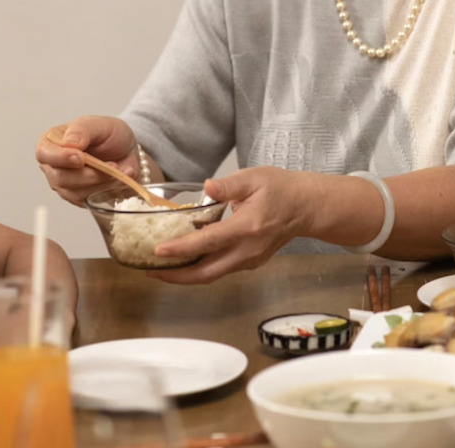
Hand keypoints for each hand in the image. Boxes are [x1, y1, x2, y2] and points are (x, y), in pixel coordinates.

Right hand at [35, 116, 140, 205]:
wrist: (127, 151)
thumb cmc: (109, 135)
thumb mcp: (99, 124)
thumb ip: (82, 130)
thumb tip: (70, 144)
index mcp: (51, 143)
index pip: (44, 153)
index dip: (60, 158)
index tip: (81, 158)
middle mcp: (54, 167)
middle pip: (61, 179)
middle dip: (89, 174)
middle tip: (112, 165)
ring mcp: (66, 186)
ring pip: (77, 194)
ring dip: (103, 182)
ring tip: (121, 169)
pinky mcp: (80, 199)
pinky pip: (91, 202)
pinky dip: (109, 190)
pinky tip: (120, 179)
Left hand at [147, 166, 314, 284]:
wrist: (306, 207)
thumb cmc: (280, 189)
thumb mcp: (254, 177)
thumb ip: (229, 184)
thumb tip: (207, 186)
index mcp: (247, 227)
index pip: (208, 242)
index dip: (181, 249)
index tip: (158, 251)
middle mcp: (248, 250)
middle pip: (206, 273)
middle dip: (176, 276)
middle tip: (149, 271)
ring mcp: (250, 260)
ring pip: (212, 275)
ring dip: (185, 276)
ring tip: (160, 268)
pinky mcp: (250, 263)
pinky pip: (220, 270)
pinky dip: (199, 269)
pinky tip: (184, 261)